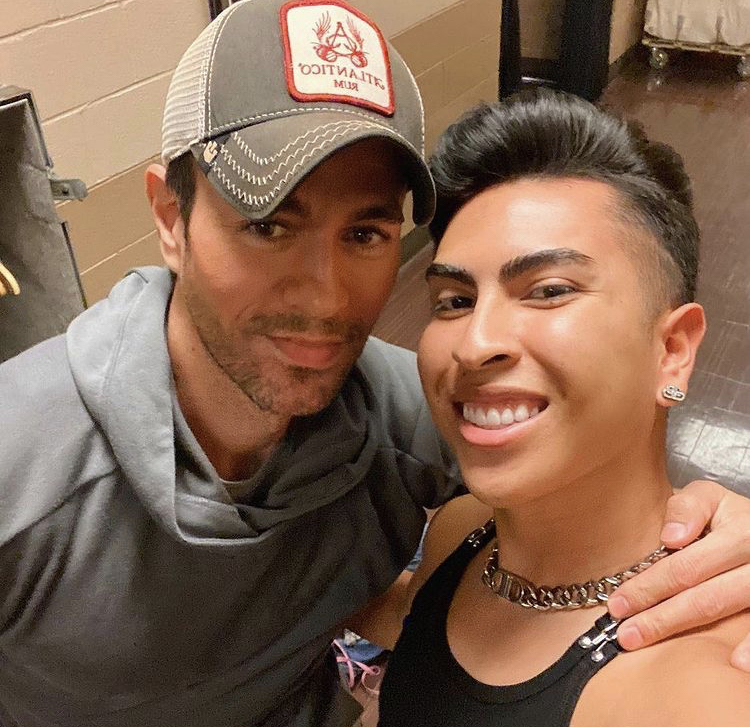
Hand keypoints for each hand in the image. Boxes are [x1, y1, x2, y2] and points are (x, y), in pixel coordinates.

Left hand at [607, 480, 749, 670]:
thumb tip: (672, 536)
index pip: (686, 565)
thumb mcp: (708, 497)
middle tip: (624, 633)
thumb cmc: (727, 514)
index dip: (649, 587)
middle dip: (659, 617)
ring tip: (648, 644)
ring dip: (684, 632)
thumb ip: (687, 508)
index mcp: (738, 531)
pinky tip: (734, 663)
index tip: (618, 604)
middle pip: (703, 596)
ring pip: (724, 611)